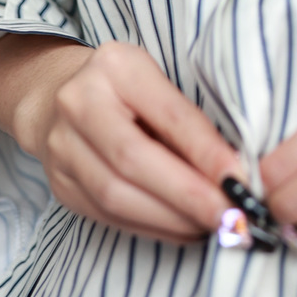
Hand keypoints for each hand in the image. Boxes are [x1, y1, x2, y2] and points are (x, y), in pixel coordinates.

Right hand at [0, 34, 243, 243]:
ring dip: (172, 219)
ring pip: (117, 197)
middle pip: (134, 161)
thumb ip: (187, 120)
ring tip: (212, 226)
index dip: (204, 152)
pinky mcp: (60, 187)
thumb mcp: (157, 81)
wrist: (55, 96)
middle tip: (231, 216)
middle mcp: (78, 104)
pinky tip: (183, 229)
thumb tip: (234, 172)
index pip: (167, 115)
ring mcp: (62, 148)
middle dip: (189, 196)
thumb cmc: (124, 87)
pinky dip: (153, 228)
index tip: (240, 180)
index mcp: (114, 67)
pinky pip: (108, 217)